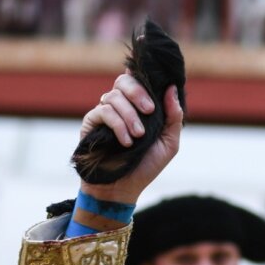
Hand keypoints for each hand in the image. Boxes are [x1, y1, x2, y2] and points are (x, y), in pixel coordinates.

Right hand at [77, 72, 183, 203]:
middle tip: (149, 110)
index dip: (143, 76)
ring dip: (129, 115)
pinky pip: (103, 111)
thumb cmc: (146, 167)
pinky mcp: (91, 122)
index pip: (138, 80)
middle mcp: (121, 107)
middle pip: (124, 81)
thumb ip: (173, 116)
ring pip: (114, 96)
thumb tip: (171, 88)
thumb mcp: (169, 143)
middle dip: (138, 92)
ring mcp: (105, 113)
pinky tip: (126, 142)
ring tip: (138, 136)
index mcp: (139, 108)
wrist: (124, 188)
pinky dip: (118, 124)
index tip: (155, 84)